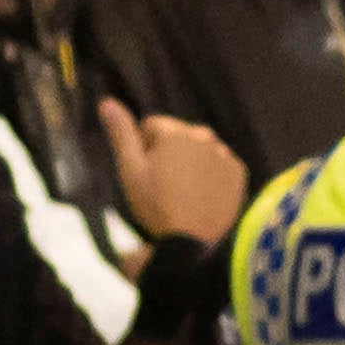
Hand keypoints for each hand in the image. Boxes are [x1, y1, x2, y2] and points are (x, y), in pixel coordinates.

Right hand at [101, 98, 249, 246]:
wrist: (191, 242)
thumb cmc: (155, 205)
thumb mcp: (130, 170)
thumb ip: (121, 134)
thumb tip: (106, 102)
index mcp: (173, 132)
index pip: (150, 127)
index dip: (142, 150)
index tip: (146, 175)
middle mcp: (202, 135)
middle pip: (176, 137)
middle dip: (168, 154)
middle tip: (163, 187)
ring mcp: (223, 154)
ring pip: (198, 151)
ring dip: (189, 164)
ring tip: (182, 194)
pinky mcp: (238, 172)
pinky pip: (218, 166)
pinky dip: (210, 176)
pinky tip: (201, 197)